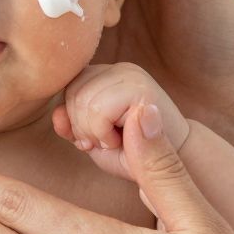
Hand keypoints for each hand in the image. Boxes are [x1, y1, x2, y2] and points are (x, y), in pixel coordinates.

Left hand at [54, 64, 190, 181]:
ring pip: (84, 101)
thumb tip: (56, 114)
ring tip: (116, 140)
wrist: (177, 164)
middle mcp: (118, 68)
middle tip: (105, 143)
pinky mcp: (140, 89)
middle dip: (81, 127)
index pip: (68, 87)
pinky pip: (99, 110)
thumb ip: (71, 126)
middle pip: (72, 92)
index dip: (73, 118)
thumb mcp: (94, 139)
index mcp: (105, 75)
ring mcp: (130, 75)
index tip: (93, 140)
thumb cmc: (135, 153)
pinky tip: (124, 140)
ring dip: (93, 132)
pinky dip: (103, 133)